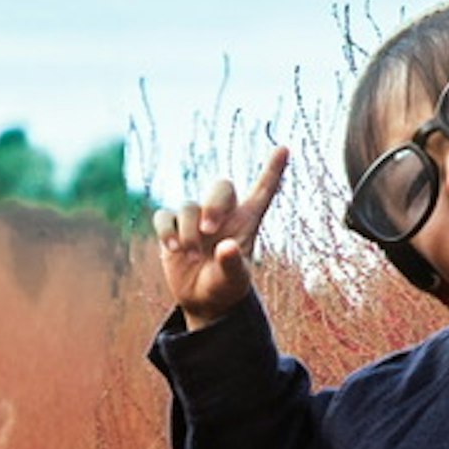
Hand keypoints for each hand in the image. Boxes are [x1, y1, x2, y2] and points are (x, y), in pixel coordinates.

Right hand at [157, 147, 287, 324]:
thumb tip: (226, 247)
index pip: (262, 190)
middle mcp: (222, 215)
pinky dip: (166, 229)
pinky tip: (173, 247)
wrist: (202, 300)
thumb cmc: (226, 287)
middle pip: (220, 186)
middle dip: (213, 204)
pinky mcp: (173, 228)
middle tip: (210, 230)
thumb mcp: (234, 281)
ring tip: (192, 255)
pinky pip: (164, 215)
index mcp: (246, 222)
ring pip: (188, 206)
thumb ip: (232, 264)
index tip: (284, 148)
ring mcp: (196, 219)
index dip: (273, 170)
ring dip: (189, 231)